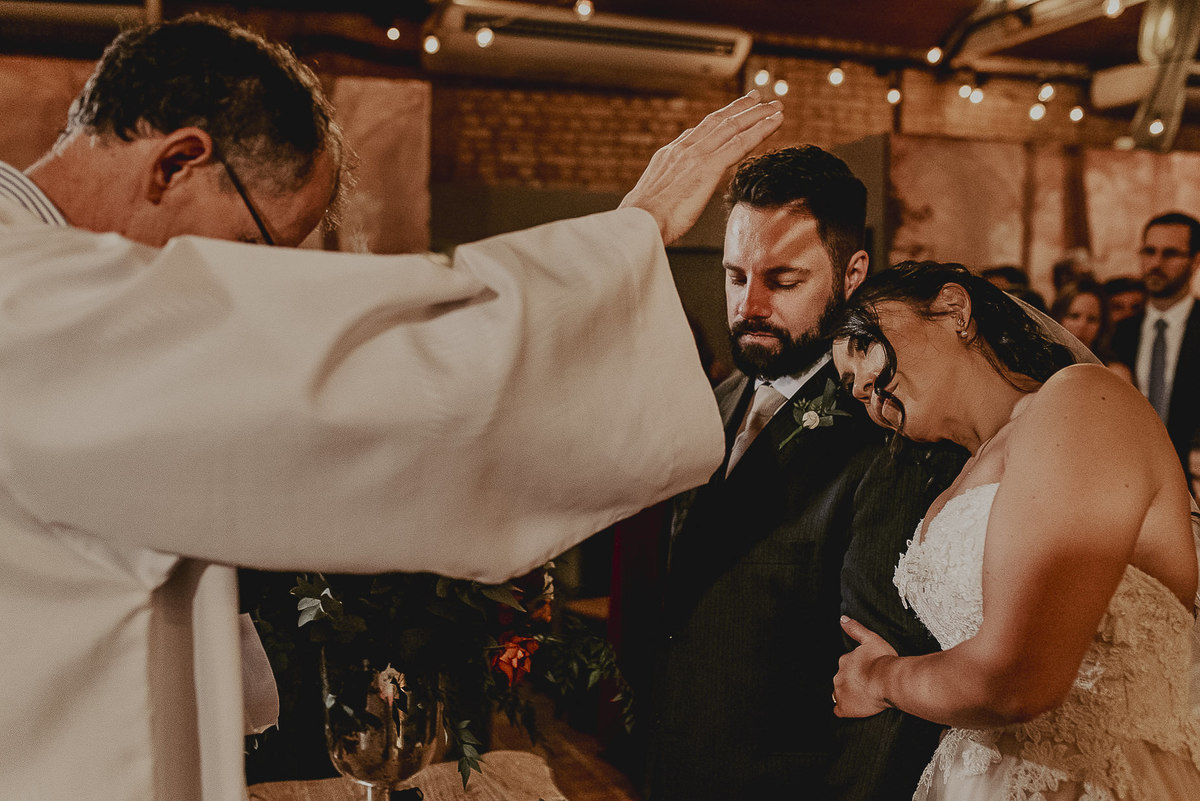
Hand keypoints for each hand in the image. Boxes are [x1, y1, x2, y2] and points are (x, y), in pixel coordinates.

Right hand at [619, 91, 782, 244]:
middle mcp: (684, 149)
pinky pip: (741, 143)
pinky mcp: (709, 167)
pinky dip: (761, 129)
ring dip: (757, 114)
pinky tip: (776, 122)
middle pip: (718, 122)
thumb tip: (674, 194)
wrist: (639, 222)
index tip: (730, 114)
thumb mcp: (654, 198)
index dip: (718, 121)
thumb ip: (669, 189)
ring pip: (733, 127)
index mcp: (670, 155)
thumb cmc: (644, 221)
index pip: (699, 132)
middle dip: (740, 108)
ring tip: (776, 106)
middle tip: (758, 98)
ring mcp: (697, 155)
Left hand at [833, 616, 897, 717]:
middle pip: (842, 679)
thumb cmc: (883, 660)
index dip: (857, 669)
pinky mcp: (844, 707)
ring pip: (840, 693)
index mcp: (844, 661)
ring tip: (863, 696)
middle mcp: (838, 676)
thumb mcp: (871, 639)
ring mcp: (840, 692)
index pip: (847, 665)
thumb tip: (842, 619)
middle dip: (852, 681)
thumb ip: (856, 629)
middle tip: (868, 684)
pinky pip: (839, 710)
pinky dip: (845, 709)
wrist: (887, 680)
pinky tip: (853, 709)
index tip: (868, 671)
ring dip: (848, 694)